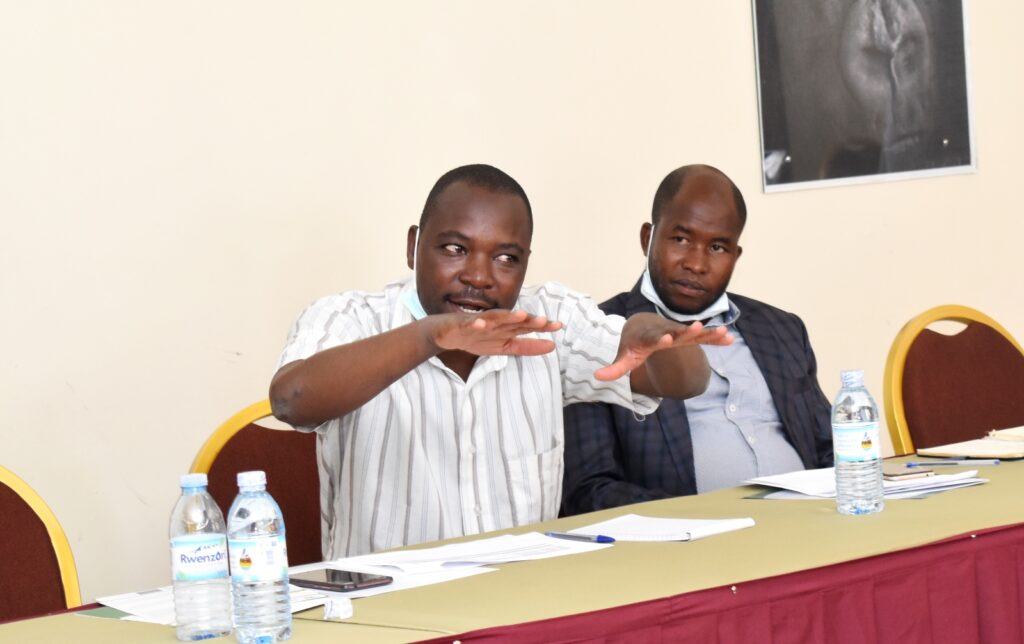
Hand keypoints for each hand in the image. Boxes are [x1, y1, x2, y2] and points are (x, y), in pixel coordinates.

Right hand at [430, 309, 562, 356]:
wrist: (446, 334)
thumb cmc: (477, 338)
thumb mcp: (504, 347)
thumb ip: (527, 346)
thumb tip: (552, 346)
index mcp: (506, 328)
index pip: (526, 326)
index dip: (541, 326)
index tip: (558, 326)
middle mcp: (496, 322)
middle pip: (514, 320)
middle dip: (528, 320)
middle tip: (544, 320)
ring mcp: (479, 322)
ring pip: (495, 318)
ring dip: (507, 316)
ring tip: (520, 315)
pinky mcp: (463, 325)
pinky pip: (470, 324)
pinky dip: (475, 323)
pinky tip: (481, 324)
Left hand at [594, 314, 732, 381]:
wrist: (643, 325)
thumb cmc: (634, 344)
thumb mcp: (624, 356)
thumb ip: (615, 368)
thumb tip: (597, 377)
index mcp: (651, 337)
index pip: (656, 338)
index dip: (661, 339)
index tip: (668, 339)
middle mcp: (667, 332)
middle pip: (679, 331)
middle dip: (688, 330)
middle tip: (699, 327)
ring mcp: (680, 333)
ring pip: (695, 332)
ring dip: (709, 333)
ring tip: (725, 333)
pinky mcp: (689, 336)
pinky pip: (703, 337)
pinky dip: (715, 338)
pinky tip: (730, 339)